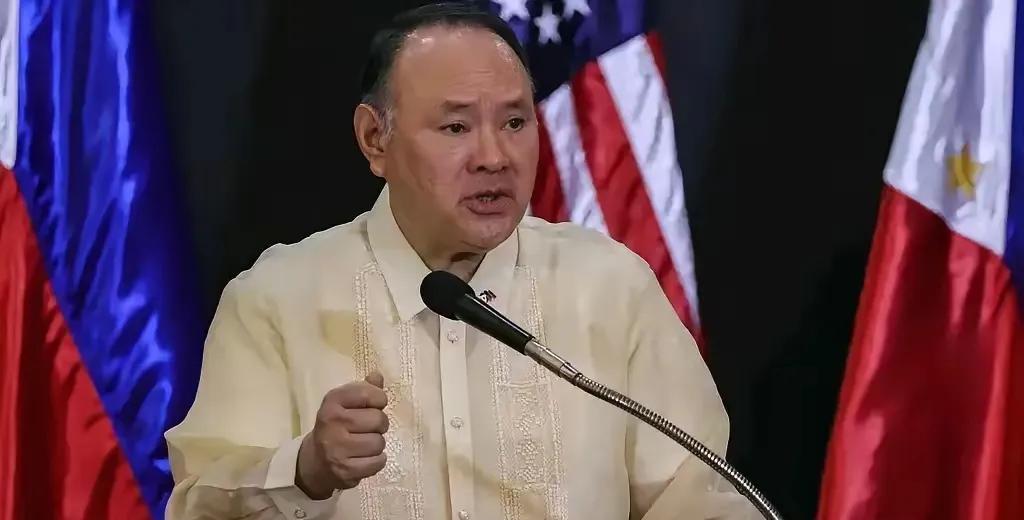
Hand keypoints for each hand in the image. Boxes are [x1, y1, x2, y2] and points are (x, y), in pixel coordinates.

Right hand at [296, 370, 388, 498]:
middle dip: (379, 424)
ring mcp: (337, 448)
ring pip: (379, 442)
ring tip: (363, 444)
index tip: (374, 405)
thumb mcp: (344, 404)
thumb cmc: (336, 427)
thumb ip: (364, 389)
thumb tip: (377, 375)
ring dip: (377, 444)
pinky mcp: (345, 471)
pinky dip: (377, 461)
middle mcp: (332, 422)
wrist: (314, 462)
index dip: (379, 399)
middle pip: (378, 419)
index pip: (368, 393)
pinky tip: (364, 458)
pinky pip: (378, 462)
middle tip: (367, 428)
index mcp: (332, 401)